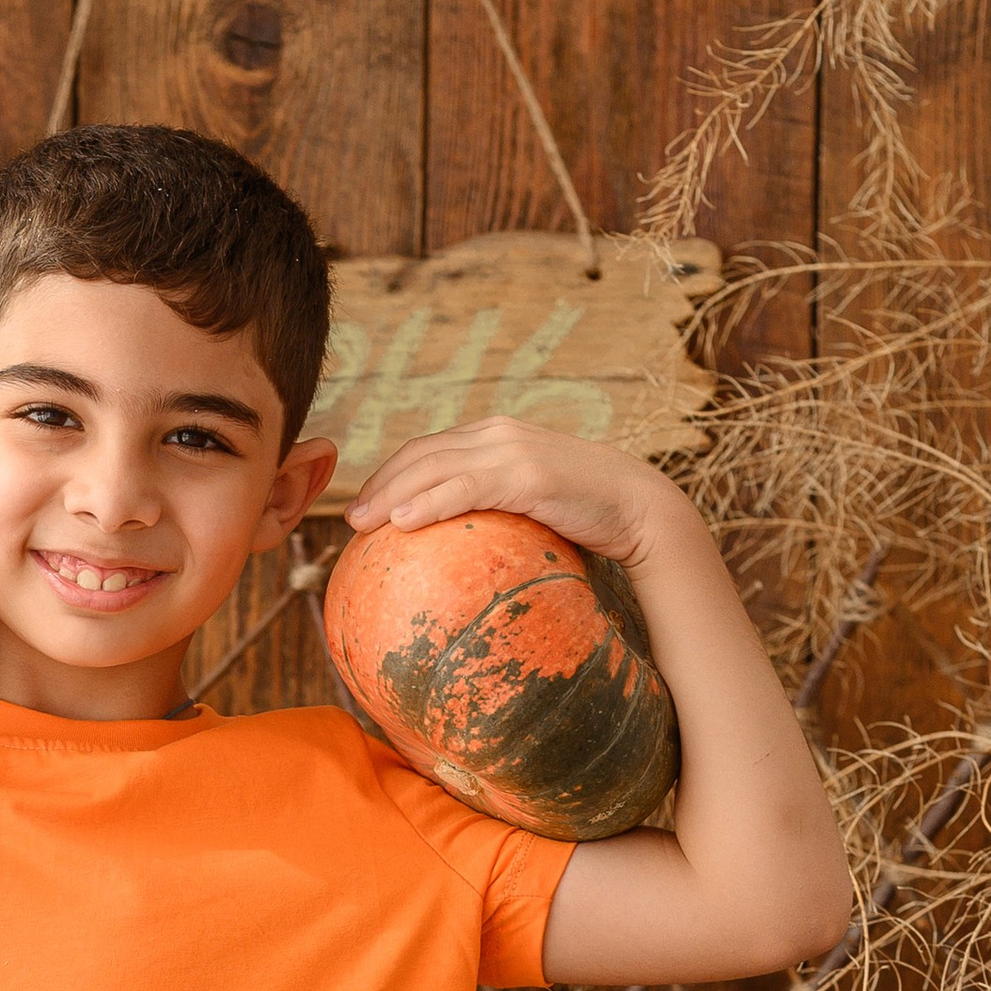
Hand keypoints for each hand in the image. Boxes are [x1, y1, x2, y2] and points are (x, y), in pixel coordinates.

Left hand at [345, 416, 694, 570]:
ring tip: (363, 525)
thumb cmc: (586, 517)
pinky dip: (429, 503)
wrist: (638, 507)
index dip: (391, 475)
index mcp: (494, 437)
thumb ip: (496, 512)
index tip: (366, 508)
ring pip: (434, 467)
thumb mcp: (532, 507)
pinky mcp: (526, 473)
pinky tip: (402, 524)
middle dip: (380, 484)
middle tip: (352, 521)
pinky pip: (464, 488)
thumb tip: (465, 556)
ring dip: (392, 495)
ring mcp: (511, 450)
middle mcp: (497, 434)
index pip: (429, 450)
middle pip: (421, 454)